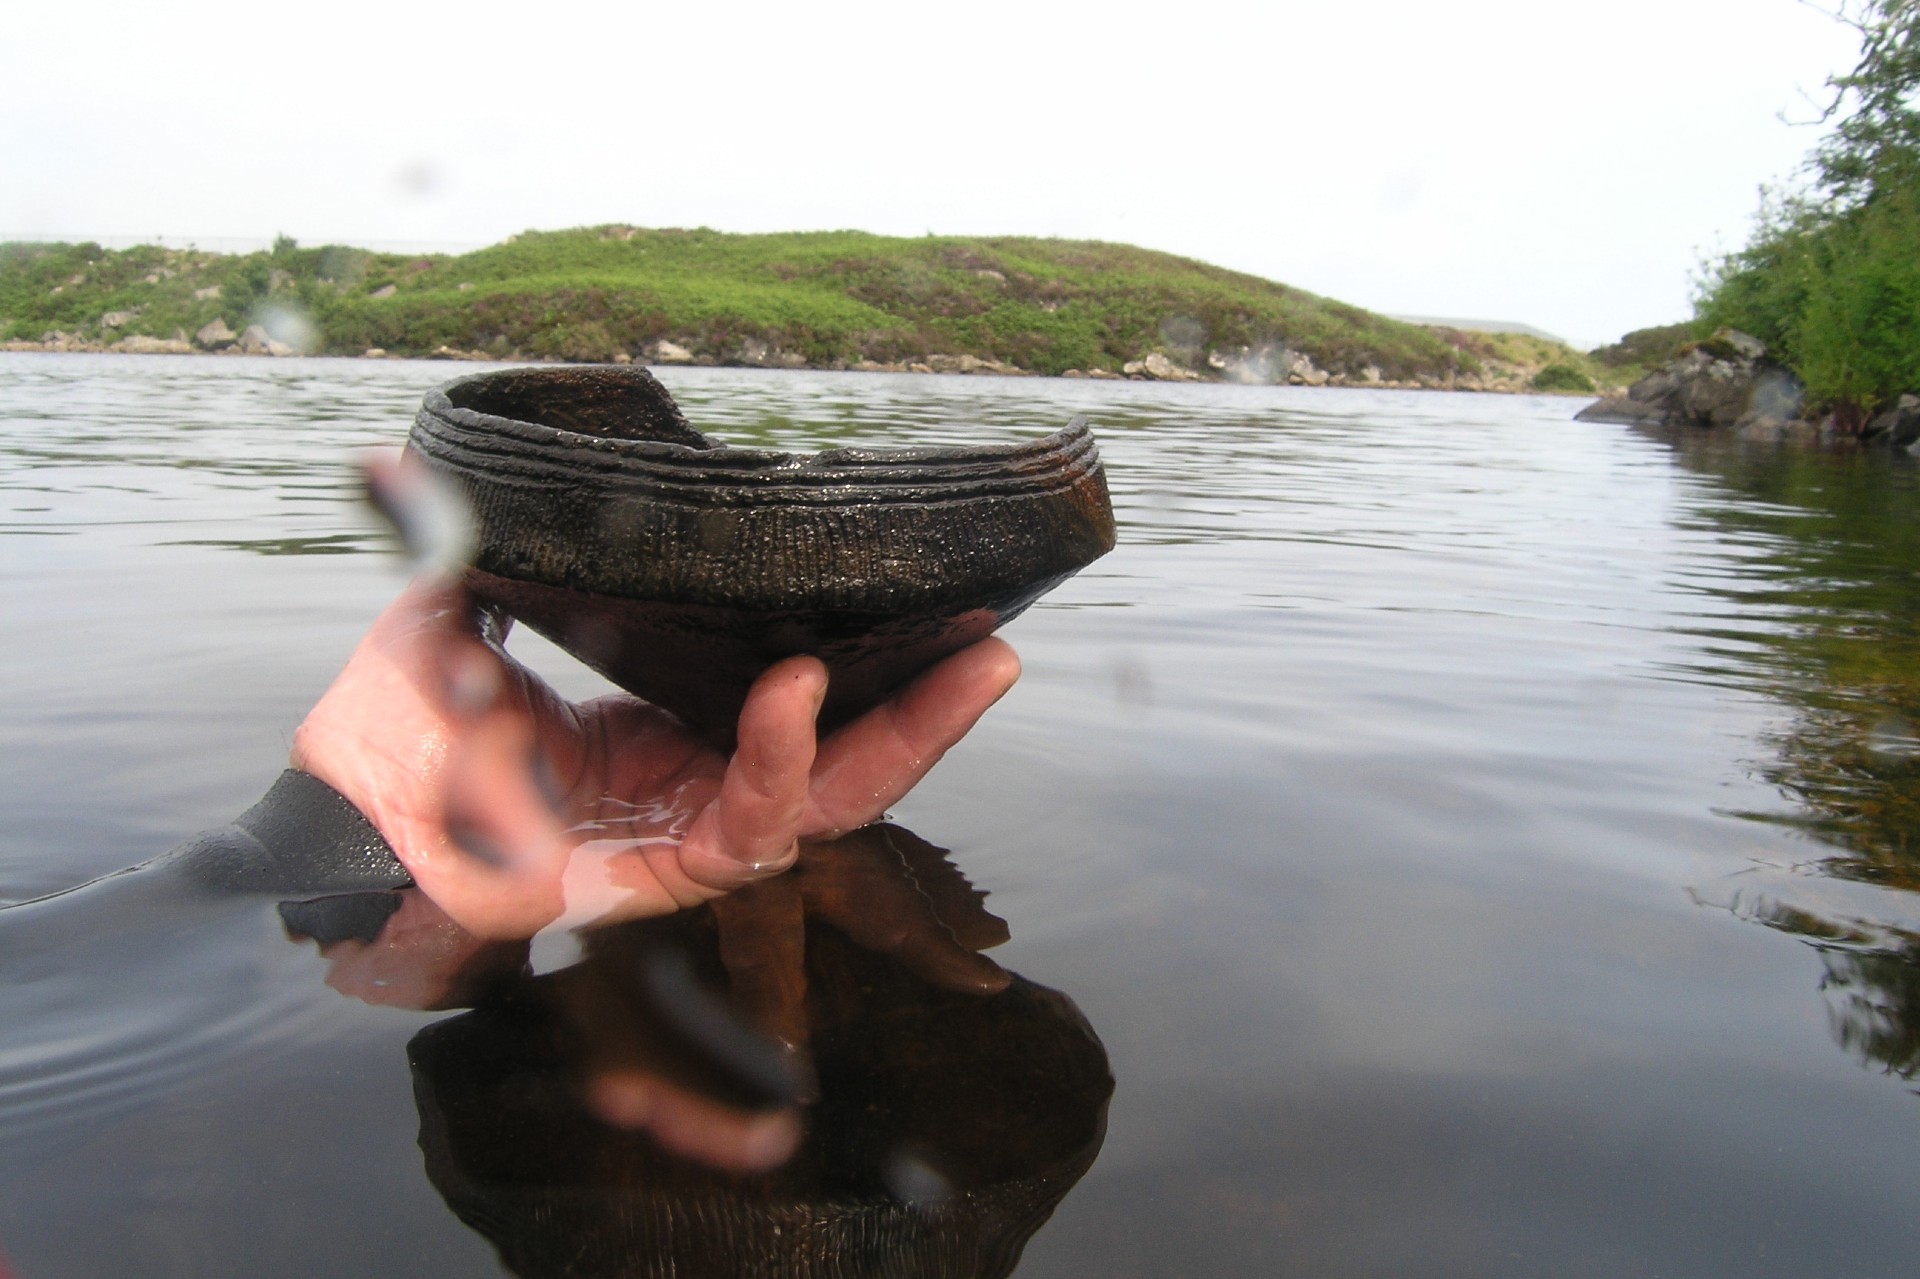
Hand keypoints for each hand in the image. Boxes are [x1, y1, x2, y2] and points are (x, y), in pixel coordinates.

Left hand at [290, 579, 1018, 939]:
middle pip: (848, 762)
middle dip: (933, 711)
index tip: (929, 600)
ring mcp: (684, 840)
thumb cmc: (393, 735)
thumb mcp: (452, 618)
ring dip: (905, 739)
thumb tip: (458, 465)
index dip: (871, 663)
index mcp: (669, 738)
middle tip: (1000, 646)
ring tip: (969, 667)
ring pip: (830, 804)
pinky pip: (746, 827)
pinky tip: (798, 690)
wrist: (336, 818)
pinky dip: (778, 760)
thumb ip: (477, 552)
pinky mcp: (658, 880)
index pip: (800, 707)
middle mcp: (694, 792)